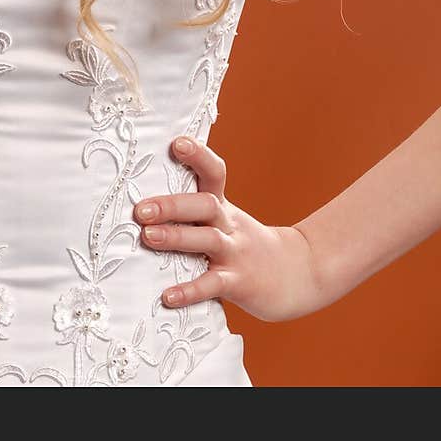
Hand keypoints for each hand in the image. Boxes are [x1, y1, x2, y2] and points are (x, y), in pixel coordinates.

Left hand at [134, 137, 324, 322]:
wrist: (299, 274)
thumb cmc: (248, 245)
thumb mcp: (228, 220)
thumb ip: (196, 211)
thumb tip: (147, 200)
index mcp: (224, 207)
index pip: (214, 173)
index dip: (198, 156)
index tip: (176, 143)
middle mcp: (230, 225)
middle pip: (205, 205)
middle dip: (173, 205)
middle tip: (141, 208)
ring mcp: (236, 253)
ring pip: (208, 240)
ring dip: (177, 238)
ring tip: (147, 237)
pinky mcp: (239, 283)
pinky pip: (213, 285)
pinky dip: (190, 291)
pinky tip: (168, 297)